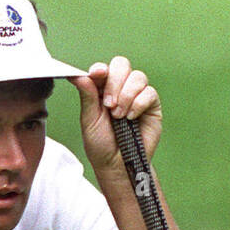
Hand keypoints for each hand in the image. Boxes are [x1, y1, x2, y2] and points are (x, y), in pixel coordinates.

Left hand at [69, 58, 161, 178]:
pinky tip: (131, 118)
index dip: (101, 69)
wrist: (117, 165)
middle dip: (114, 82)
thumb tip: (77, 75)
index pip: (104, 69)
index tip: (97, 74)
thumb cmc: (101, 145)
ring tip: (118, 116)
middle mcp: (121, 89)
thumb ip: (87, 95)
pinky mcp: (152, 105)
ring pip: (138, 76)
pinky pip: (149, 92)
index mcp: (102, 89)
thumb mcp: (89, 119)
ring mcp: (137, 96)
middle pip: (122, 65)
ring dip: (126, 95)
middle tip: (108, 105)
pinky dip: (138, 104)